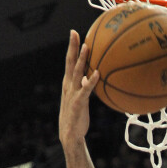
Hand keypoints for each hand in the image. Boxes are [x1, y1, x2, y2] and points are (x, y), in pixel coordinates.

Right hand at [59, 30, 98, 147]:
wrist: (70, 134)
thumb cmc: (77, 117)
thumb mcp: (80, 99)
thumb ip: (84, 87)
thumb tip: (92, 78)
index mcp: (68, 84)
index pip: (69, 62)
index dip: (71, 48)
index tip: (74, 34)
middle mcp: (69, 86)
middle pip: (69, 62)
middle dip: (72, 47)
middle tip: (74, 32)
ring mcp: (73, 94)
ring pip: (77, 73)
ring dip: (81, 59)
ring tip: (86, 46)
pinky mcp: (79, 103)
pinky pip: (86, 90)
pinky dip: (91, 81)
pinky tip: (98, 73)